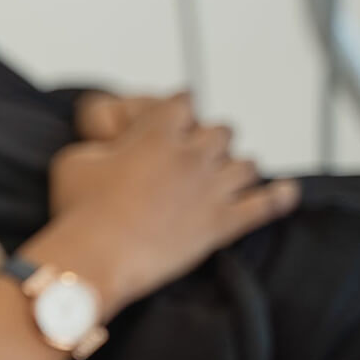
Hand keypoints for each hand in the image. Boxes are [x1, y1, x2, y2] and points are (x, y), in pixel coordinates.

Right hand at [37, 94, 299, 313]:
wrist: (97, 258)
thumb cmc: (78, 211)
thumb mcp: (72, 162)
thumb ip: (96, 145)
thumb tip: (106, 148)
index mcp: (157, 134)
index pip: (183, 102)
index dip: (179, 107)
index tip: (175, 114)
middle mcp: (193, 155)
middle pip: (222, 130)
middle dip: (209, 137)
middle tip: (196, 152)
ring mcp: (213, 189)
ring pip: (246, 164)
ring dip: (236, 166)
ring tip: (227, 174)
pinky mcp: (223, 224)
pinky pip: (265, 205)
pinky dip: (278, 197)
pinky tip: (287, 192)